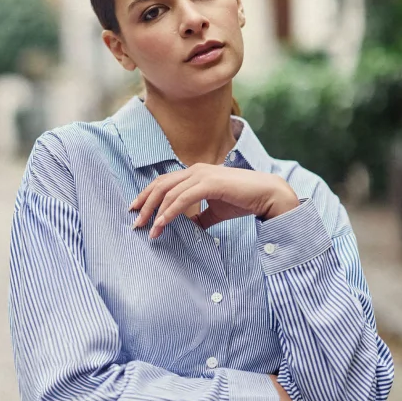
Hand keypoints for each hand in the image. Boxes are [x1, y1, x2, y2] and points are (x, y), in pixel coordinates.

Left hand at [129, 165, 298, 238]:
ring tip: (148, 230)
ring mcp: (201, 175)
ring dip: (155, 213)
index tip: (136, 210)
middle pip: (160, 185)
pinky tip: (161, 225)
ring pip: (168, 193)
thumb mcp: (215, 210)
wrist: (266, 194)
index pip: (164, 182)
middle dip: (145, 204)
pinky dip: (169, 213)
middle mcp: (195, 170)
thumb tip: (190, 228)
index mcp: (195, 173)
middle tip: (135, 222)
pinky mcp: (209, 184)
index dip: (147, 195)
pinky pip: (182, 200)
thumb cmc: (242, 200)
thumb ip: (200, 217)